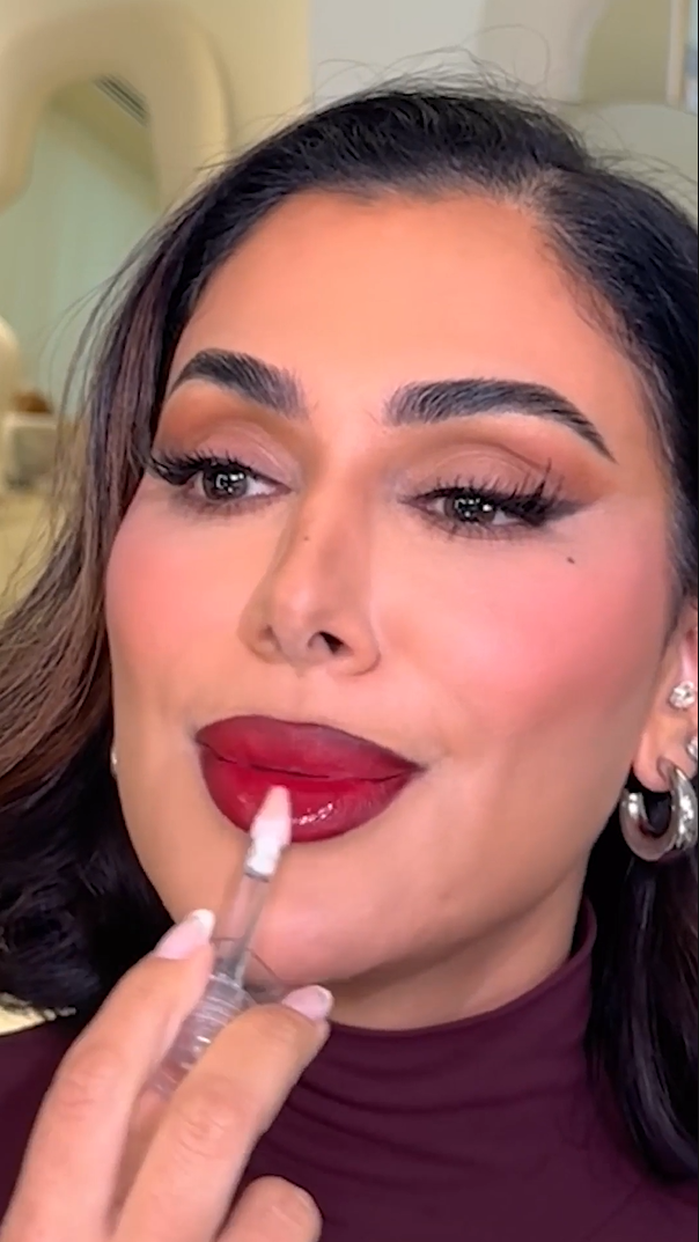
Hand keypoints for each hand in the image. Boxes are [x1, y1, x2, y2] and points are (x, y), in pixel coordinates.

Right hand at [1, 910, 330, 1240]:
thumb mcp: (66, 1229)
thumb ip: (104, 1159)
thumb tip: (170, 1048)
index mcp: (44, 1226)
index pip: (92, 1084)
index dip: (146, 999)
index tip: (194, 936)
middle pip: (206, 1120)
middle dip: (264, 1047)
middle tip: (306, 1005)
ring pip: (273, 1200)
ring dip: (279, 1187)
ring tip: (263, 1196)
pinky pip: (287, 1240)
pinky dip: (283, 1227)